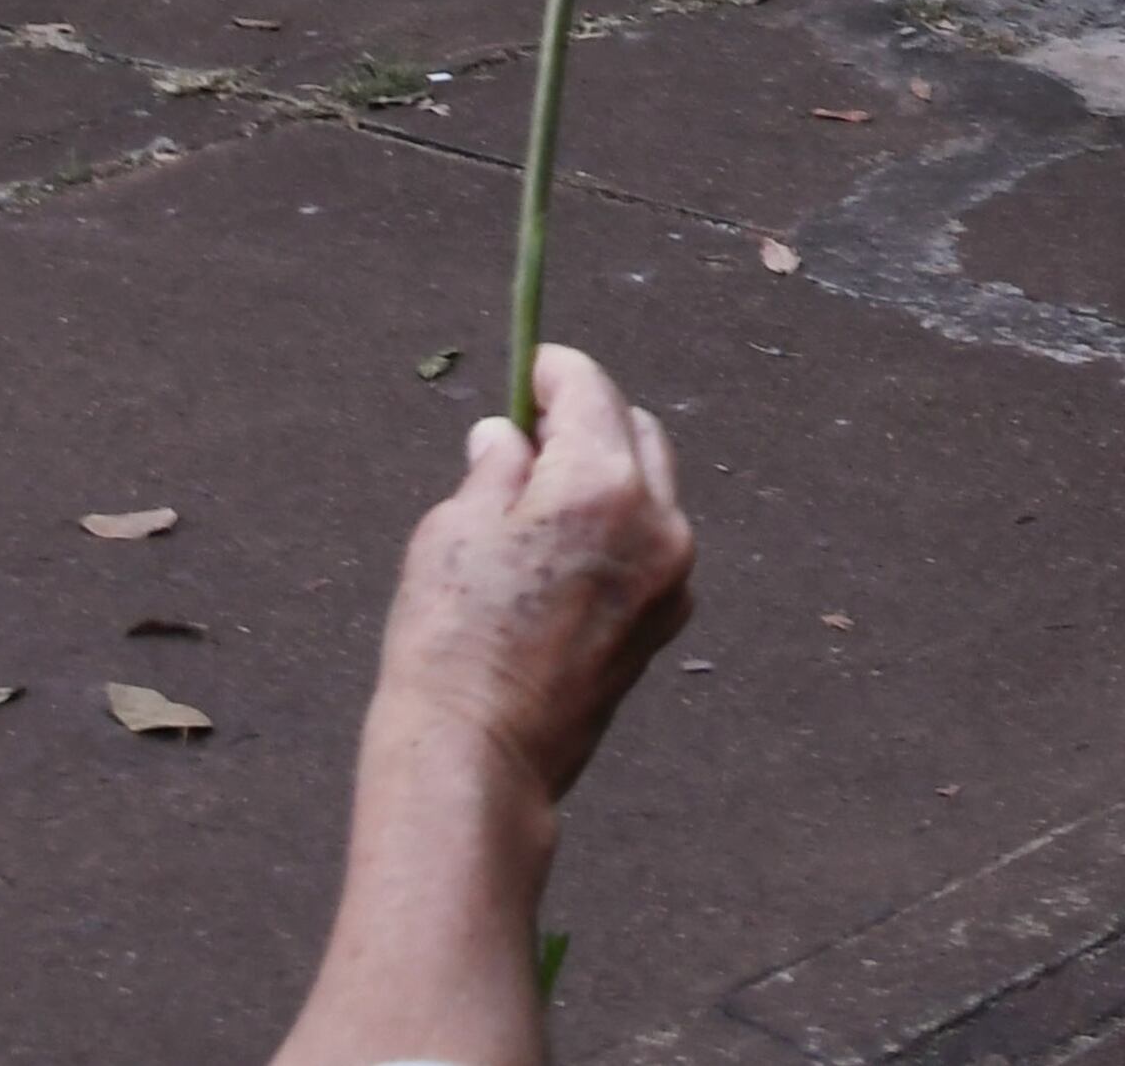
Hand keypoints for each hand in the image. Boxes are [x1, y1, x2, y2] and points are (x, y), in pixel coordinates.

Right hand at [367, 345, 695, 801]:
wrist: (480, 754)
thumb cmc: (453, 637)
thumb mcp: (455, 527)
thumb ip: (495, 466)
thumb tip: (510, 437)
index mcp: (602, 483)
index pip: (590, 390)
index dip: (553, 372)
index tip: (529, 369)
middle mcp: (658, 521)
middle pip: (635, 432)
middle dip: (587, 419)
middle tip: (528, 432)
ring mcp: (671, 576)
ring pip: (651, 488)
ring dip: (606, 473)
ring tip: (538, 497)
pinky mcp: (666, 621)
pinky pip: (653, 543)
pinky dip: (619, 526)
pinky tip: (562, 551)